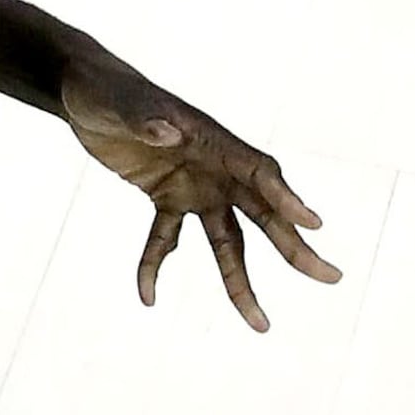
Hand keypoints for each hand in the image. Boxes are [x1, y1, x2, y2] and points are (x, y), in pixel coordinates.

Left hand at [60, 53, 338, 332]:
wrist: (85, 92)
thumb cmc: (106, 90)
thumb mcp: (120, 104)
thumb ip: (144, 118)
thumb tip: (167, 131)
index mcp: (212, 140)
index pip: (258, 172)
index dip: (285, 197)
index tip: (311, 224)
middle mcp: (214, 167)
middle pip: (262, 213)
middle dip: (293, 246)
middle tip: (329, 277)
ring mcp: (194, 186)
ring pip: (226, 240)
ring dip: (239, 280)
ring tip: (259, 323)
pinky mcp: (166, 197)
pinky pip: (167, 240)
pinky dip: (156, 267)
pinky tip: (147, 296)